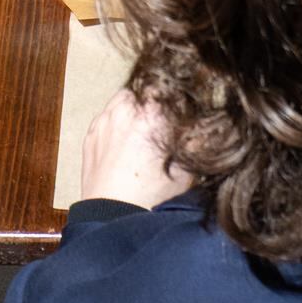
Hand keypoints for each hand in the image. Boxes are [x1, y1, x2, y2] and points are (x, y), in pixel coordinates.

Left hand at [80, 89, 193, 209]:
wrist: (112, 217)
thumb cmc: (151, 196)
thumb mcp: (186, 168)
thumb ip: (197, 139)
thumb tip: (209, 122)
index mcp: (151, 113)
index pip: (168, 85)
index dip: (177, 95)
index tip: (182, 107)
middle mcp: (125, 109)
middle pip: (146, 89)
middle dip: (156, 101)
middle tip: (164, 120)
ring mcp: (104, 119)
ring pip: (125, 98)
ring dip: (136, 108)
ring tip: (145, 131)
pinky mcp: (91, 132)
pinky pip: (108, 115)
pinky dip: (118, 122)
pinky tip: (127, 142)